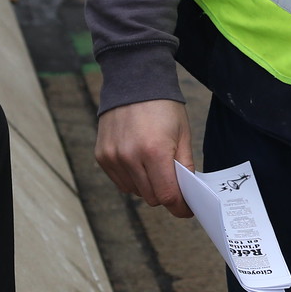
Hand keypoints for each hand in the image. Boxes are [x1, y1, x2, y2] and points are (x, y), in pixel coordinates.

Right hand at [95, 99, 195, 217]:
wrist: (134, 82)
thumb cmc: (164, 107)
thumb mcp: (182, 133)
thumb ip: (184, 165)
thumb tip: (188, 192)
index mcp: (154, 151)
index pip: (167, 194)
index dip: (179, 206)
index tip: (187, 209)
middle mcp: (130, 157)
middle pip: (151, 197)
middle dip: (166, 194)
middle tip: (176, 185)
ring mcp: (113, 157)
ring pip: (135, 192)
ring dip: (148, 187)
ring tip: (156, 167)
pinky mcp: (102, 156)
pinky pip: (121, 182)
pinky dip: (133, 179)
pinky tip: (140, 163)